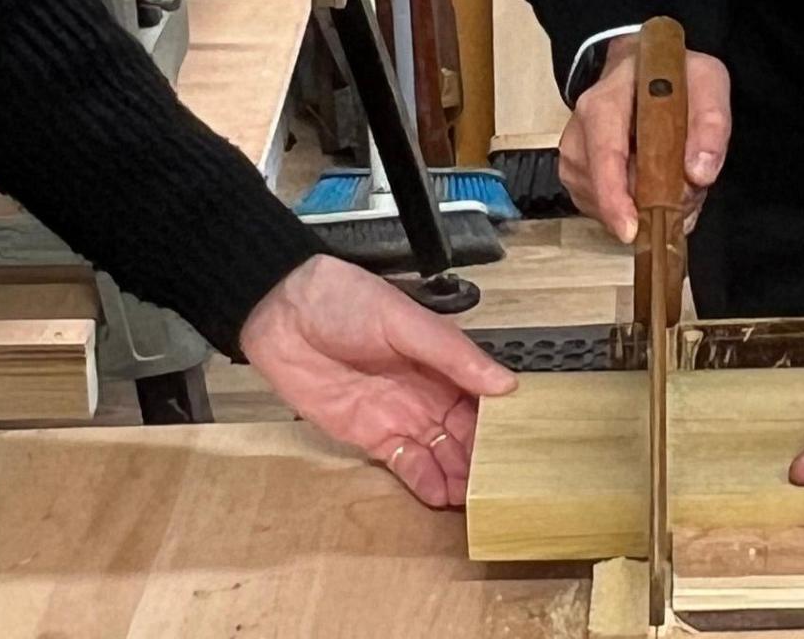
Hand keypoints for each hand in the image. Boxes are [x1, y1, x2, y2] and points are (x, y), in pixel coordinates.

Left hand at [238, 254, 517, 507]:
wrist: (280, 314)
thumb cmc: (344, 301)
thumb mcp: (404, 320)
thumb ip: (452, 354)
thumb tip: (505, 386)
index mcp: (442, 359)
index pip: (482, 397)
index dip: (500, 423)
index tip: (523, 449)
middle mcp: (427, 391)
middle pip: (464, 432)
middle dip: (483, 458)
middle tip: (503, 487)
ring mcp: (398, 415)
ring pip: (439, 453)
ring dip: (458, 476)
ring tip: (477, 501)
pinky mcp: (368, 436)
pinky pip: (403, 463)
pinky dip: (424, 481)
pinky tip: (443, 498)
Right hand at [558, 34, 731, 242]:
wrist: (639, 66)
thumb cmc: (671, 74)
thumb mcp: (706, 81)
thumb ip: (711, 123)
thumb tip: (699, 173)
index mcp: (604, 104)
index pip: (603, 155)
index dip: (614, 197)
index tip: (632, 230)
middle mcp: (580, 133)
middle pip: (602, 189)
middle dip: (645, 207)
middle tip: (686, 195)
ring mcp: (575, 157)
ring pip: (601, 205)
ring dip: (641, 209)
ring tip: (674, 184)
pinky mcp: (579, 176)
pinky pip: (602, 209)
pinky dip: (631, 210)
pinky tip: (654, 190)